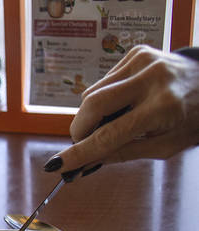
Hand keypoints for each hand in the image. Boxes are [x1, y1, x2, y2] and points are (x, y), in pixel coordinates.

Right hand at [46, 47, 198, 172]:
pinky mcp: (136, 53)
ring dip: (91, 115)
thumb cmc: (191, 119)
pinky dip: (103, 98)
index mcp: (164, 107)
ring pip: (92, 94)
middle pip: (92, 105)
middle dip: (79, 130)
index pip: (109, 134)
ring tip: (113, 121)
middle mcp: (152, 79)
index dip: (80, 151)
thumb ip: (123, 153)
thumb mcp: (164, 146)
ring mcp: (143, 61)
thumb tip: (84, 162)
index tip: (57, 165)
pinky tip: (122, 102)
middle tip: (82, 144)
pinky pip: (102, 82)